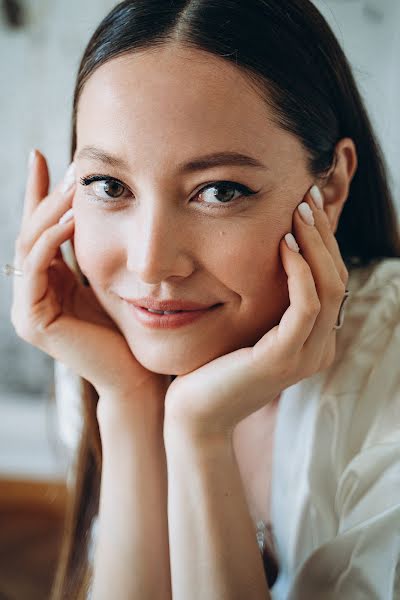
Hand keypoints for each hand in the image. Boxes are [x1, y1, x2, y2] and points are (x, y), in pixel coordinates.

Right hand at [11, 150, 170, 409]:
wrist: (136, 374)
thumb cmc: (131, 328)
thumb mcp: (111, 277)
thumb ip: (98, 248)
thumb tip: (105, 204)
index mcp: (49, 281)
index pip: (39, 228)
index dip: (37, 192)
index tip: (42, 154)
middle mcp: (32, 292)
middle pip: (31, 231)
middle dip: (47, 195)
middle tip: (69, 166)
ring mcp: (27, 307)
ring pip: (30, 244)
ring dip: (50, 211)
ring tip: (74, 186)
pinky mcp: (32, 319)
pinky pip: (36, 267)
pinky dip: (52, 239)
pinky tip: (73, 217)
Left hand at [164, 186, 348, 440]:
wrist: (194, 413)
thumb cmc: (213, 367)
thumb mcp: (247, 327)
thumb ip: (266, 301)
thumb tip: (268, 256)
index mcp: (313, 340)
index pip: (331, 281)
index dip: (324, 241)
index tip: (309, 205)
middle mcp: (319, 348)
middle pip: (337, 279)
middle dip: (324, 234)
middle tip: (309, 196)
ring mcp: (307, 355)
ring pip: (328, 287)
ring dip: (315, 244)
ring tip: (299, 210)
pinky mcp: (285, 358)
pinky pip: (304, 305)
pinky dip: (299, 270)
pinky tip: (284, 243)